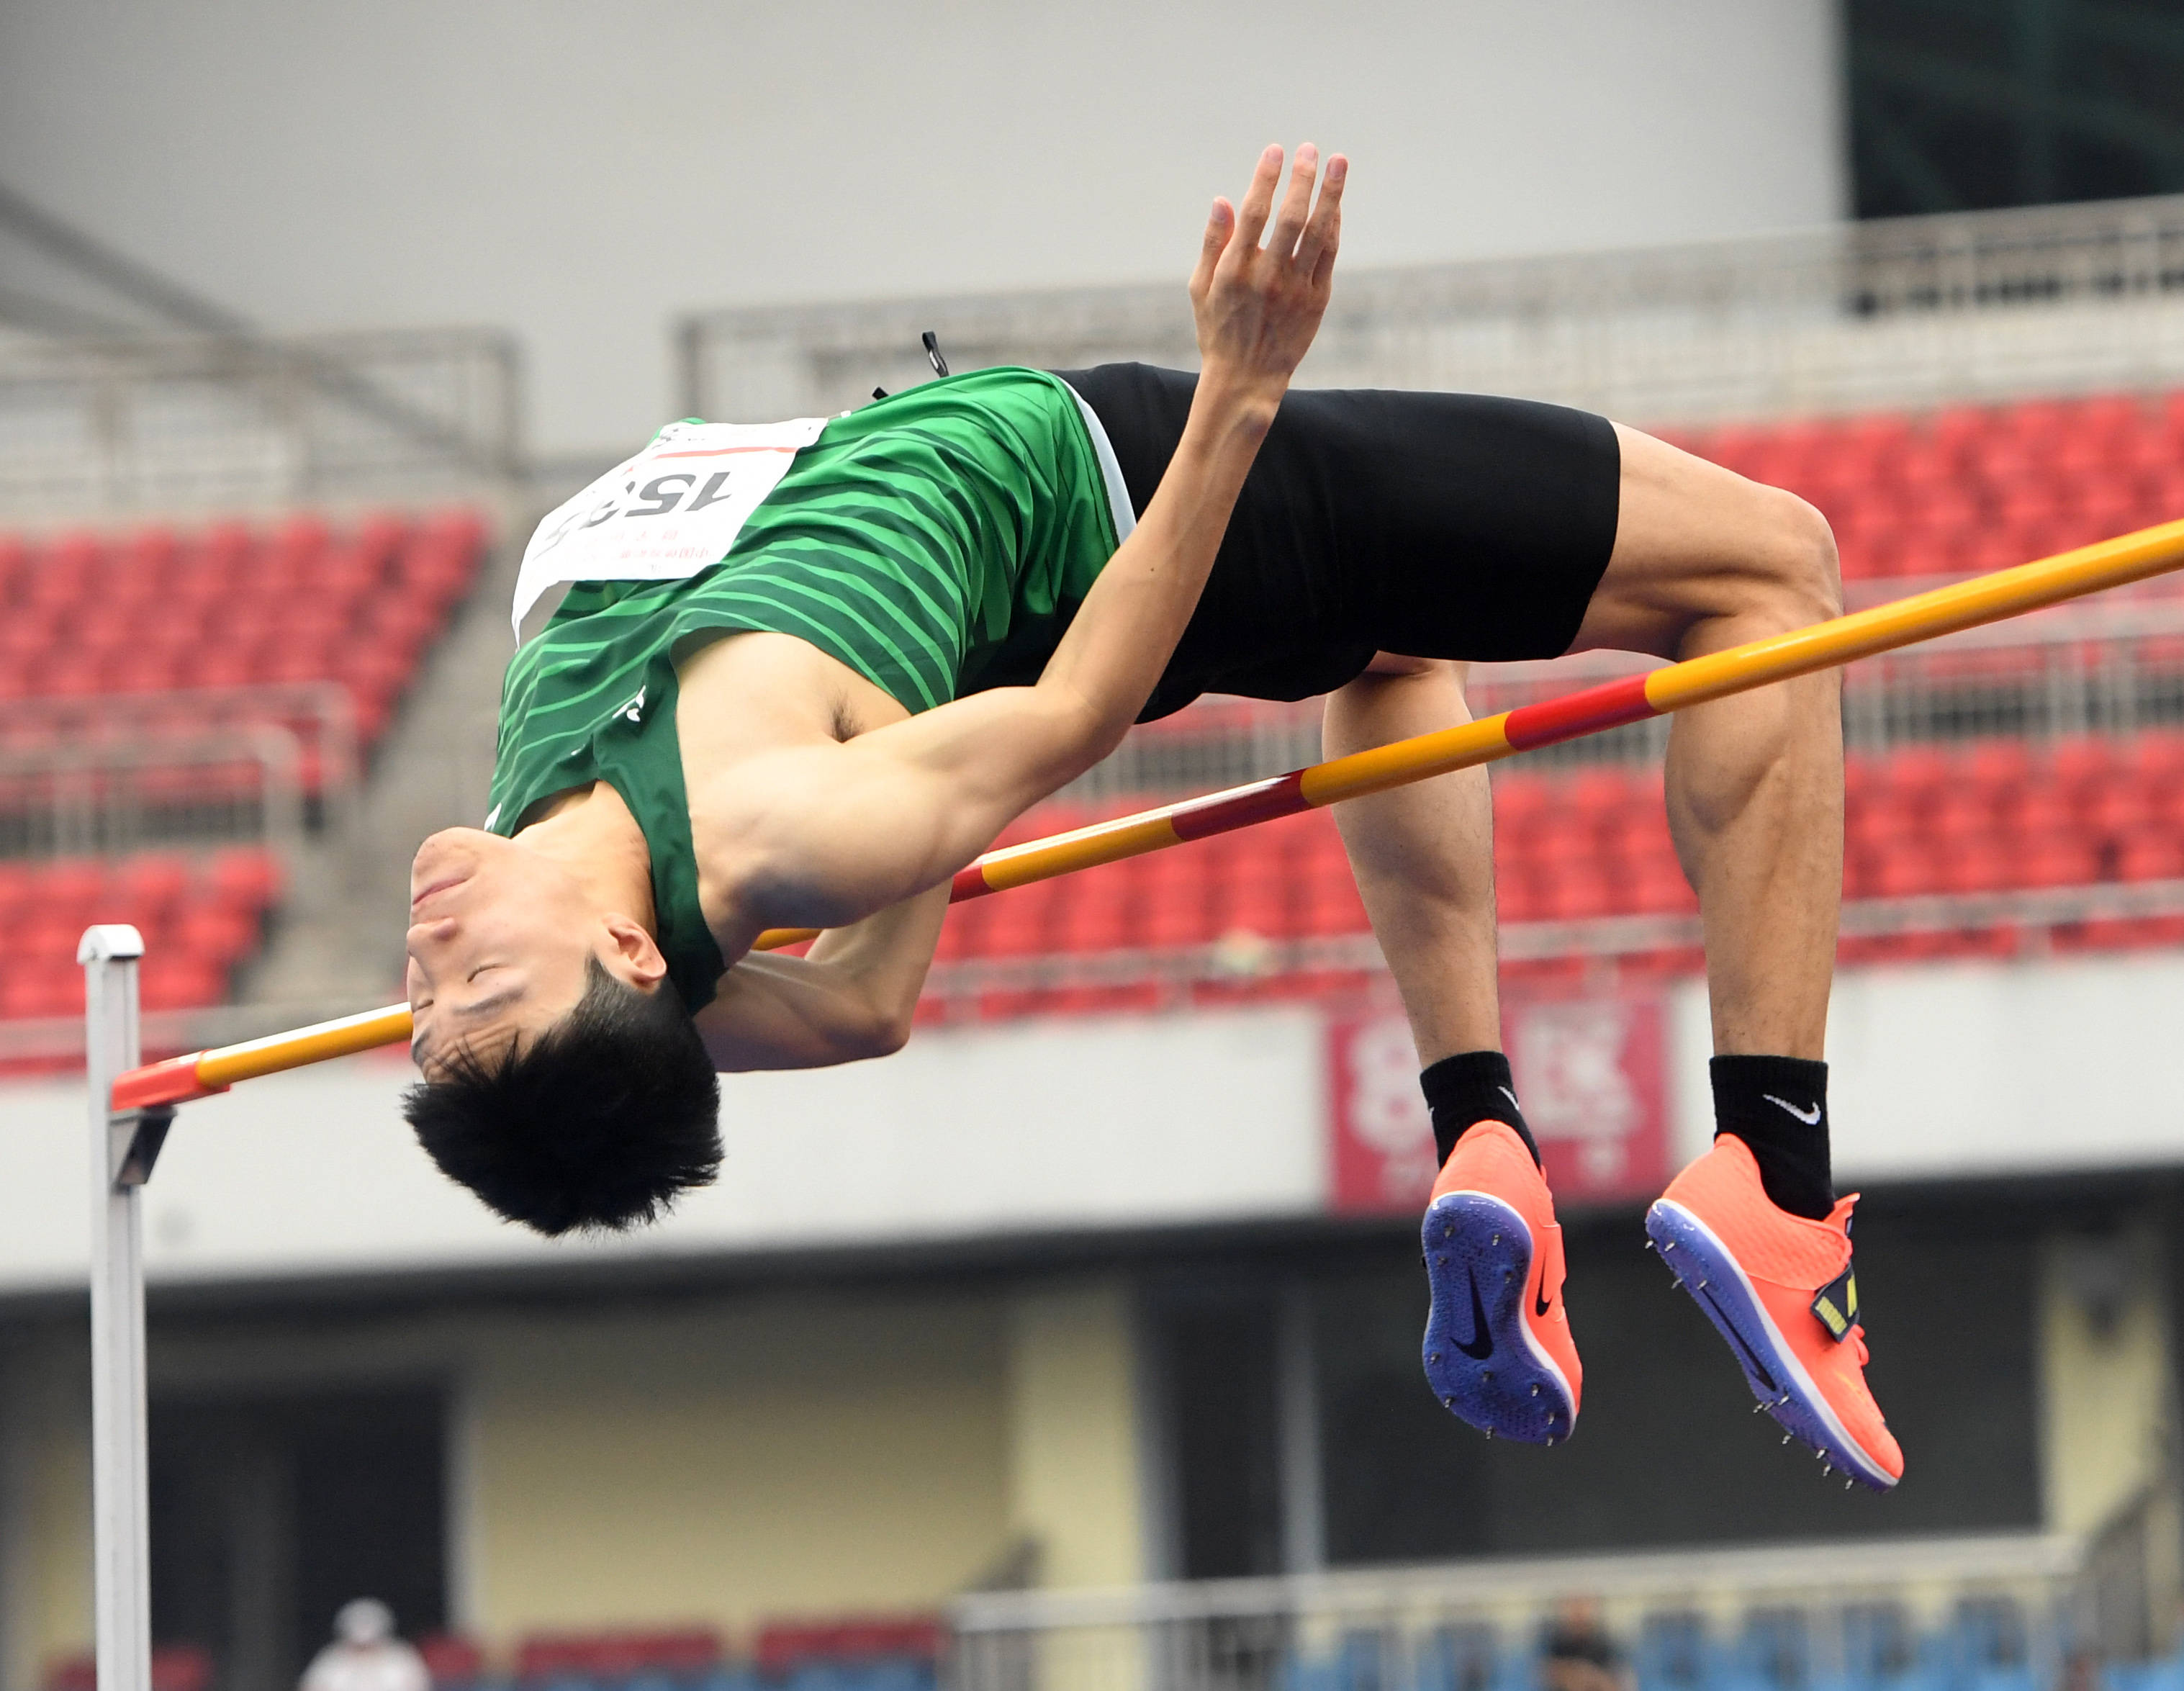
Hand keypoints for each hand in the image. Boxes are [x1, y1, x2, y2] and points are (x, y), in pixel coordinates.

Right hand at [1188, 143, 1344, 404]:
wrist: (1246, 380)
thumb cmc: (1218, 330)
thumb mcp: (1201, 288)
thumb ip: (1212, 243)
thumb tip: (1222, 200)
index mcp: (1235, 272)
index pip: (1254, 214)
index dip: (1266, 178)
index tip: (1275, 150)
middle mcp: (1267, 278)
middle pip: (1290, 218)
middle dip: (1301, 179)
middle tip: (1308, 149)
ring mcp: (1295, 290)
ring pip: (1317, 233)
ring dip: (1330, 194)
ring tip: (1338, 162)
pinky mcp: (1316, 301)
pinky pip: (1329, 255)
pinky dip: (1334, 225)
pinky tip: (1335, 203)